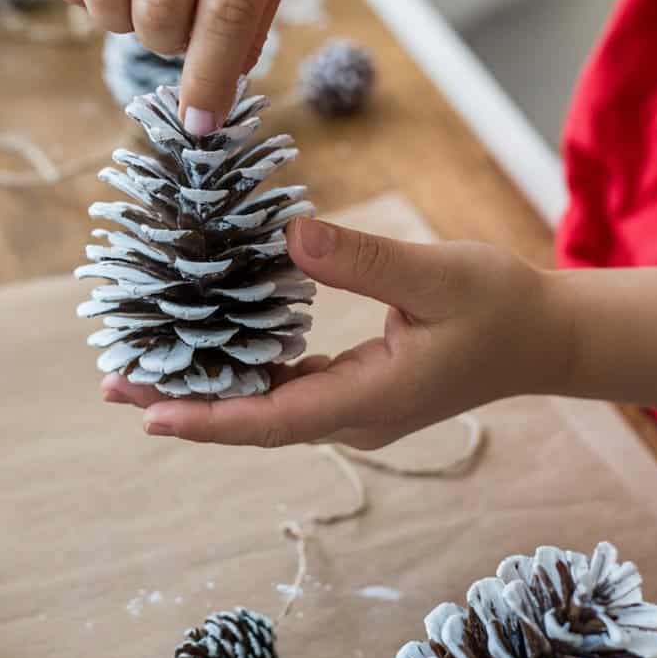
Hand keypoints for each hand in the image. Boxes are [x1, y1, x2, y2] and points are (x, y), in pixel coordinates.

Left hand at [101, 216, 572, 449]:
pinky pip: (284, 392)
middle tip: (113, 383)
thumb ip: (364, 260)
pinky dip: (240, 376)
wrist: (542, 338)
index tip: (148, 416)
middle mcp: (353, 416)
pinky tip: (206, 353)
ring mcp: (353, 409)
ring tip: (140, 372)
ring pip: (264, 409)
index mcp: (371, 400)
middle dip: (183, 405)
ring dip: (205, 392)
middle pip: (254, 421)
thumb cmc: (500, 305)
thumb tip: (288, 236)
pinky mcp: (356, 391)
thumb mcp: (437, 273)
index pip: (274, 419)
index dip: (209, 419)